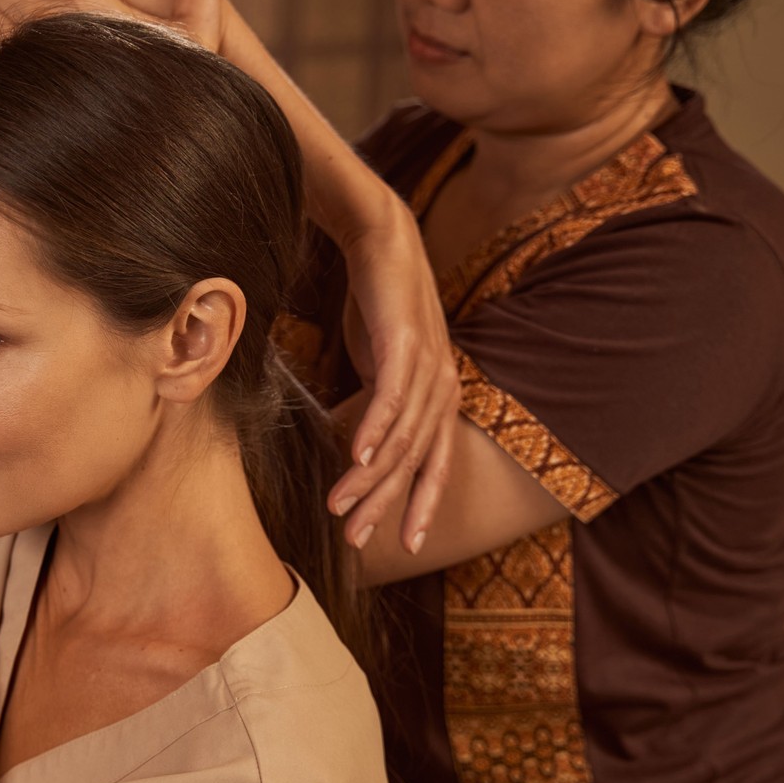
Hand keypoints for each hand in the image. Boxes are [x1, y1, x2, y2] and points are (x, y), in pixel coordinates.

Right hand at [324, 221, 458, 554]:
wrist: (381, 238)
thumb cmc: (377, 303)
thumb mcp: (382, 363)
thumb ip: (381, 402)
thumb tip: (362, 442)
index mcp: (438, 395)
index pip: (434, 462)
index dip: (423, 505)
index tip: (406, 543)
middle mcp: (442, 386)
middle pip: (416, 461)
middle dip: (387, 506)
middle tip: (358, 539)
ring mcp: (429, 366)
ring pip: (402, 438)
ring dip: (370, 479)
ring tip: (341, 507)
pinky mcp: (406, 344)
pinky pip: (391, 398)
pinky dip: (375, 432)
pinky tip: (357, 460)